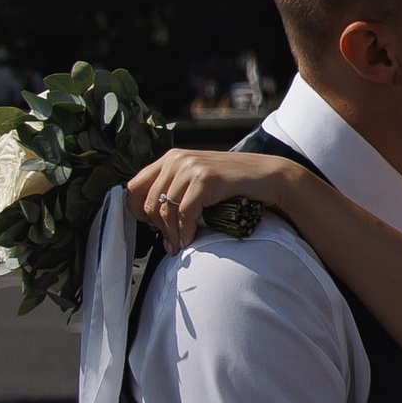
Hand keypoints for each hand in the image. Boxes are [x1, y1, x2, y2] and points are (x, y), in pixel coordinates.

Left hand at [126, 146, 307, 249]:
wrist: (268, 177)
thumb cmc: (233, 184)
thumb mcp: (198, 181)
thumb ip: (176, 191)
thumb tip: (152, 222)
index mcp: (171, 158)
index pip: (134, 186)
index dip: (137, 210)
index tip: (152, 226)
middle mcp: (176, 159)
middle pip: (148, 202)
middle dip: (158, 228)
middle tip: (171, 242)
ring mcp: (191, 167)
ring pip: (164, 210)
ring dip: (172, 233)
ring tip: (181, 244)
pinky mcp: (205, 179)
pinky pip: (184, 214)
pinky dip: (186, 232)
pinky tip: (192, 239)